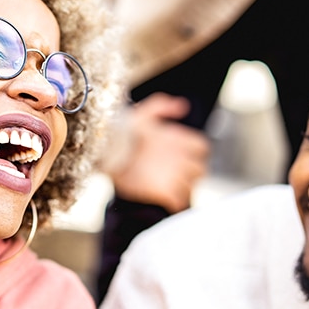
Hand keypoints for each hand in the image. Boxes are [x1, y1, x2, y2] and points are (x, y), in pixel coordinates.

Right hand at [107, 93, 210, 213]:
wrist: (106, 157)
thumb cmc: (121, 135)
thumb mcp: (141, 114)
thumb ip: (163, 106)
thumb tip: (183, 105)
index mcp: (179, 139)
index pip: (202, 149)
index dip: (193, 155)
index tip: (182, 159)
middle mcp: (181, 157)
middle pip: (199, 170)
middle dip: (190, 174)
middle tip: (173, 176)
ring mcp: (174, 176)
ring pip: (190, 188)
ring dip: (181, 189)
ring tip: (165, 188)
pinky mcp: (166, 193)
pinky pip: (178, 202)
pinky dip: (173, 203)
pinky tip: (162, 199)